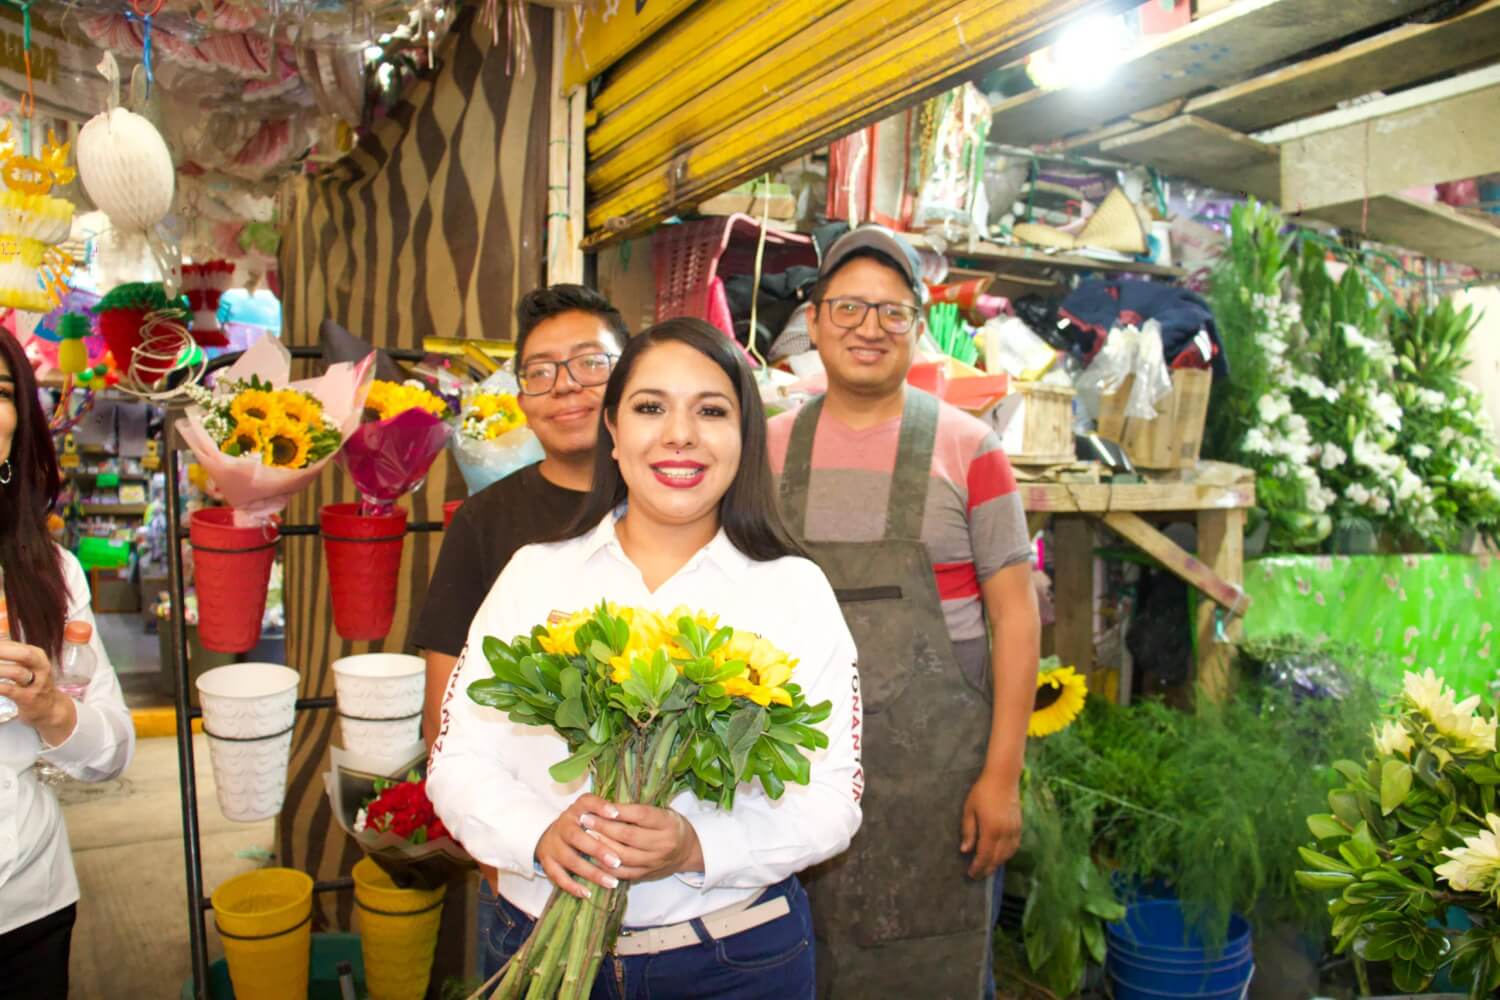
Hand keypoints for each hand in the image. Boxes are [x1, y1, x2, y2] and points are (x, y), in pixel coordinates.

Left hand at [0, 640, 73, 741]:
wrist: (51, 708)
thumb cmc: (34, 683)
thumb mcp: (29, 665)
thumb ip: (13, 653)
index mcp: (38, 656)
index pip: (15, 645)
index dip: (0, 645)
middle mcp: (40, 667)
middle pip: (24, 654)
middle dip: (2, 652)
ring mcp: (36, 683)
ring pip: (17, 672)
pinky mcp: (28, 698)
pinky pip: (10, 690)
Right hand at [535, 793, 624, 899]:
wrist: (550, 834)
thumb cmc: (582, 824)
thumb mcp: (593, 811)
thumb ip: (608, 813)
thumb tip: (630, 816)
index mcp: (576, 809)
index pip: (587, 803)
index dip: (600, 807)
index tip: (616, 814)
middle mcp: (562, 825)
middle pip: (576, 836)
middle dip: (597, 850)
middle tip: (617, 861)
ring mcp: (553, 844)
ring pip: (570, 860)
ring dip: (591, 873)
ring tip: (611, 883)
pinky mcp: (547, 862)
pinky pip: (558, 876)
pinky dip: (572, 886)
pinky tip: (587, 893)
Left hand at [576, 802, 703, 883]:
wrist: (688, 851)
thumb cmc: (669, 825)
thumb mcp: (662, 811)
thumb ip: (640, 811)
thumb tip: (607, 805)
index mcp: (668, 823)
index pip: (641, 815)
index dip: (620, 811)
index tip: (601, 806)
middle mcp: (663, 843)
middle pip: (629, 836)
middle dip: (604, 827)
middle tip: (585, 819)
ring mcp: (655, 862)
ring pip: (623, 856)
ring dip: (602, 846)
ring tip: (586, 836)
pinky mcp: (647, 875)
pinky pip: (623, 873)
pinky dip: (606, 866)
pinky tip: (593, 856)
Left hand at [960, 769, 1021, 878]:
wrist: (1003, 778)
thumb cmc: (982, 792)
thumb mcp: (969, 810)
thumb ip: (968, 831)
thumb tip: (965, 850)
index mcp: (991, 830)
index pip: (984, 856)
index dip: (978, 867)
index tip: (971, 874)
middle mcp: (1005, 833)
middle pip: (997, 858)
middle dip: (987, 869)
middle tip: (977, 875)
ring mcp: (1014, 830)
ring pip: (1007, 854)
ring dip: (997, 864)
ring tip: (988, 868)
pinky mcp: (1019, 826)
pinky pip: (1014, 847)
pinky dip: (1007, 855)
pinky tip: (1001, 857)